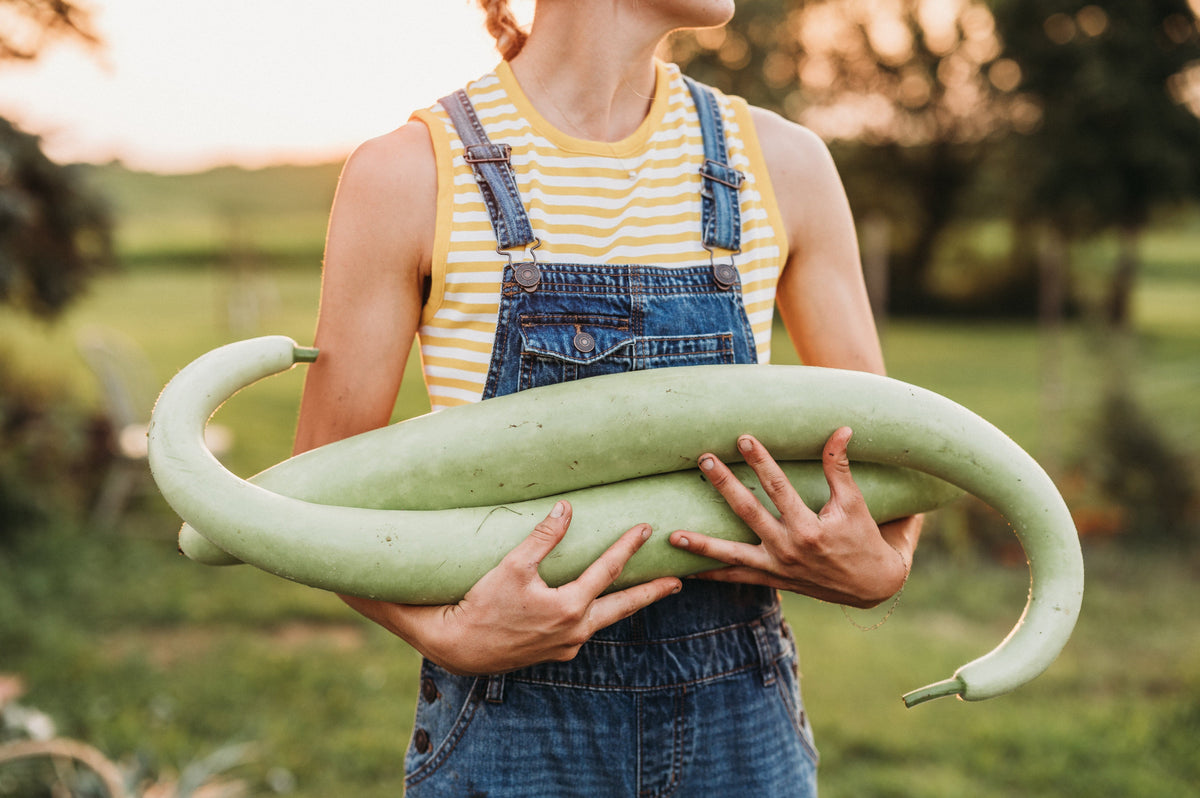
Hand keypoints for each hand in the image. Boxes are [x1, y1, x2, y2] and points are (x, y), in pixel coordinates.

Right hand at [341, 500, 681, 673]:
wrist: (459, 647)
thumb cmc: (482, 603)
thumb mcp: (513, 566)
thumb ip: (544, 537)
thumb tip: (567, 508)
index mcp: (570, 608)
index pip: (608, 571)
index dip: (627, 546)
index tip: (646, 528)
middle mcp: (576, 631)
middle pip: (624, 606)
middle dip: (652, 591)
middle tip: (679, 581)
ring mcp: (566, 646)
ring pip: (605, 620)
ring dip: (626, 605)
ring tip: (644, 592)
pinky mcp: (554, 652)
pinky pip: (584, 630)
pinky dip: (597, 615)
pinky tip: (596, 608)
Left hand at [669, 428, 918, 607]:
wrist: (872, 586)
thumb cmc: (864, 538)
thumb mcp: (855, 503)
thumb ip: (840, 468)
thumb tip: (841, 430)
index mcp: (810, 528)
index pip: (779, 487)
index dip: (761, 461)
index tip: (743, 438)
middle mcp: (789, 548)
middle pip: (748, 512)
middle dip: (724, 485)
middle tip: (704, 460)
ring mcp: (777, 567)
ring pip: (732, 554)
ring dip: (702, 545)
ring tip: (673, 536)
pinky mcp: (772, 579)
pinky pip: (737, 577)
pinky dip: (712, 575)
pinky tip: (685, 571)